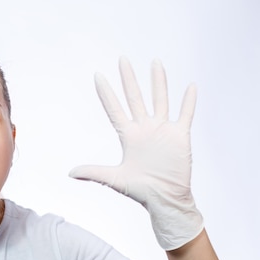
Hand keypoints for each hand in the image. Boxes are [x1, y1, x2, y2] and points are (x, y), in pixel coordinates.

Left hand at [69, 57, 202, 249]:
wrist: (165, 200)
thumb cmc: (140, 191)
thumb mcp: (114, 179)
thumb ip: (93, 172)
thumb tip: (70, 173)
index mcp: (128, 136)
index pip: (114, 109)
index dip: (106, 93)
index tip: (97, 76)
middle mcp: (144, 129)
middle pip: (135, 97)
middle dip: (129, 79)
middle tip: (122, 59)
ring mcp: (163, 130)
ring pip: (160, 99)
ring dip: (158, 82)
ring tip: (155, 62)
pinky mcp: (180, 135)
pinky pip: (185, 114)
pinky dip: (188, 101)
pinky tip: (190, 86)